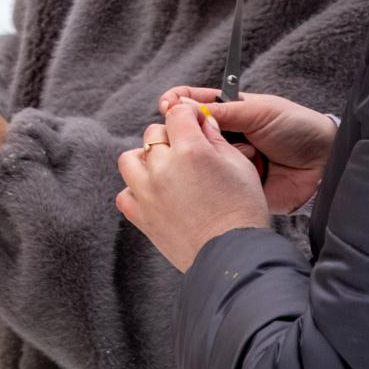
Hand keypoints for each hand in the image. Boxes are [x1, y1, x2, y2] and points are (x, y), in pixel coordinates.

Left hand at [115, 96, 273, 271]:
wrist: (233, 255)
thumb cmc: (244, 211)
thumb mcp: (240, 166)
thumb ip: (217, 139)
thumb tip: (202, 122)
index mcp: (191, 150)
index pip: (178, 113)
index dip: (188, 115)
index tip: (195, 123)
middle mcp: (163, 168)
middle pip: (153, 134)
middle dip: (170, 136)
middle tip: (187, 151)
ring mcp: (147, 193)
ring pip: (130, 159)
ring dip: (146, 159)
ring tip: (165, 170)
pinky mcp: (141, 217)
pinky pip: (125, 194)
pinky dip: (136, 191)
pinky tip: (155, 194)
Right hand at [156, 87, 339, 213]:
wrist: (325, 164)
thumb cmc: (298, 129)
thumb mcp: (260, 111)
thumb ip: (224, 109)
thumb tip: (184, 106)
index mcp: (232, 112)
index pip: (196, 104)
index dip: (178, 103)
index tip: (166, 105)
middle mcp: (227, 137)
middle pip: (192, 134)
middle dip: (187, 133)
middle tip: (186, 130)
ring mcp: (230, 162)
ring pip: (200, 159)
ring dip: (207, 155)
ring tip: (225, 153)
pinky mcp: (236, 186)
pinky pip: (216, 183)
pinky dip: (215, 180)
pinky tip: (216, 177)